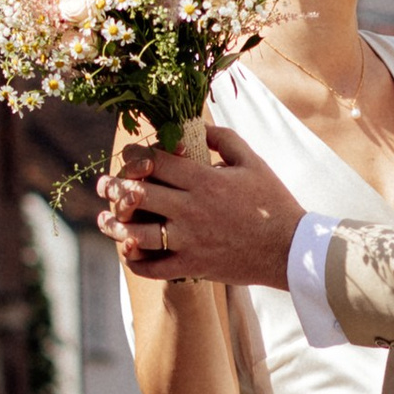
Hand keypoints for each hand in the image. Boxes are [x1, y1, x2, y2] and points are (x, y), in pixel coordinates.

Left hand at [101, 124, 300, 289]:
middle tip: (104, 184)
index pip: (155, 162)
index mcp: (204, 179)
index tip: (127, 156)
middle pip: (139, 194)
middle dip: (115, 187)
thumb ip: (223, 139)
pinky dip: (136, 261)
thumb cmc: (273, 201)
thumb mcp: (252, 161)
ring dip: (116, 225)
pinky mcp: (193, 265)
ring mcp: (189, 240)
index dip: (134, 155)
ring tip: (105, 220)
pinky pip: (154, 268)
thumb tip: (196, 125)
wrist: (290, 248)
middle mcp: (191, 209)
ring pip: (138, 233)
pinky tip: (129, 251)